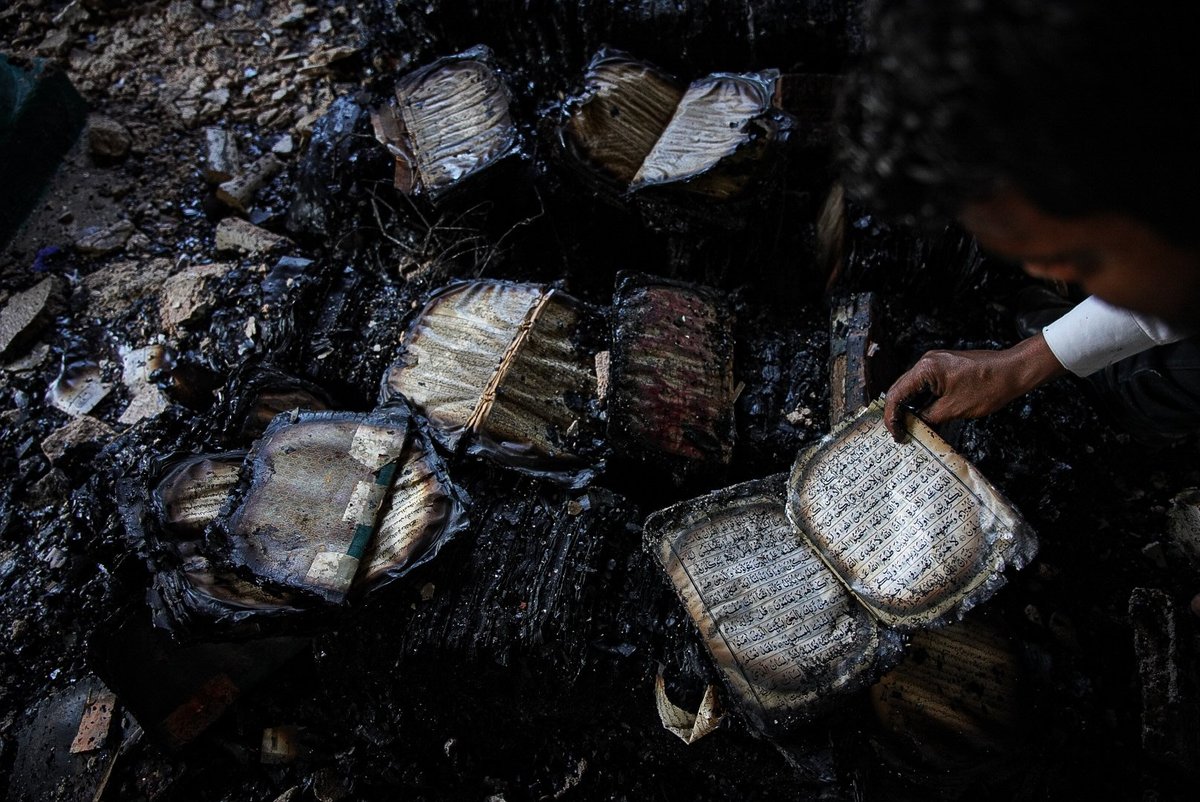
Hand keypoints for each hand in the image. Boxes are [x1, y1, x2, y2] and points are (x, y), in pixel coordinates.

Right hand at [883, 334, 1067, 439]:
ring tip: (909, 427)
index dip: (892, 418)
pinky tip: (923, 415)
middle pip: (900, 389)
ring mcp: (935, 363)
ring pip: (912, 388)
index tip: (897, 435)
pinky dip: (921, 400)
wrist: (1013, 371)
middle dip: (897, 412)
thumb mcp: (954, 409)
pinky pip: (925, 385)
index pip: (896, 395)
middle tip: (900, 434)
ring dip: (909, 407)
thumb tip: (914, 425)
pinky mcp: (944, 367)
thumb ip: (928, 417)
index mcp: (925, 369)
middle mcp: (926, 362)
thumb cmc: (987, 388)